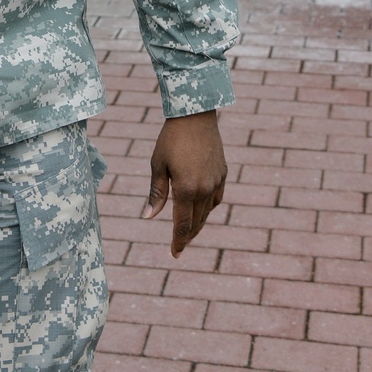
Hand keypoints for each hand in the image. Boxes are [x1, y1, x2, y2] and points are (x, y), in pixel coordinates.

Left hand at [144, 110, 226, 257]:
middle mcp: (204, 189)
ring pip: (207, 212)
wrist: (195, 116)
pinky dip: (208, 208)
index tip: (174, 254)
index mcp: (186, 189)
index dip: (178, 241)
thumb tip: (148, 216)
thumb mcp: (158, 165)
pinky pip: (216, 198)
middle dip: (187, 236)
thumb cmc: (171, 139)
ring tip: (188, 232)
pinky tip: (201, 210)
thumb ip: (157, 193)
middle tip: (179, 246)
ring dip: (198, 224)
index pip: (182, 225)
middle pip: (196, 222)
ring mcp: (216, 182)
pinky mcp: (222, 174)